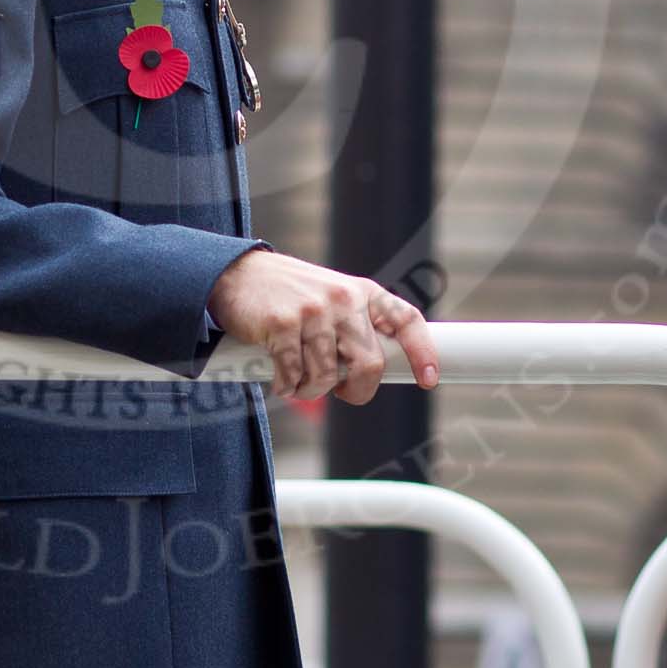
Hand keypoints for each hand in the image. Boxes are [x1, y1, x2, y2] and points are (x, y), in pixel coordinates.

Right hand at [207, 249, 439, 405]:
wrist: (237, 275)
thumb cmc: (288, 295)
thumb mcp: (331, 297)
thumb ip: (355, 325)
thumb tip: (377, 370)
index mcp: (362, 292)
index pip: (405, 319)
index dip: (423, 351)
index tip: (429, 379)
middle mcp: (343, 298)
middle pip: (370, 363)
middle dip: (356, 390)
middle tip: (339, 392)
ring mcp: (313, 310)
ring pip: (328, 377)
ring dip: (311, 390)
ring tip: (298, 380)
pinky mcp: (283, 324)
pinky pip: (295, 376)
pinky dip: (287, 387)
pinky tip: (280, 378)